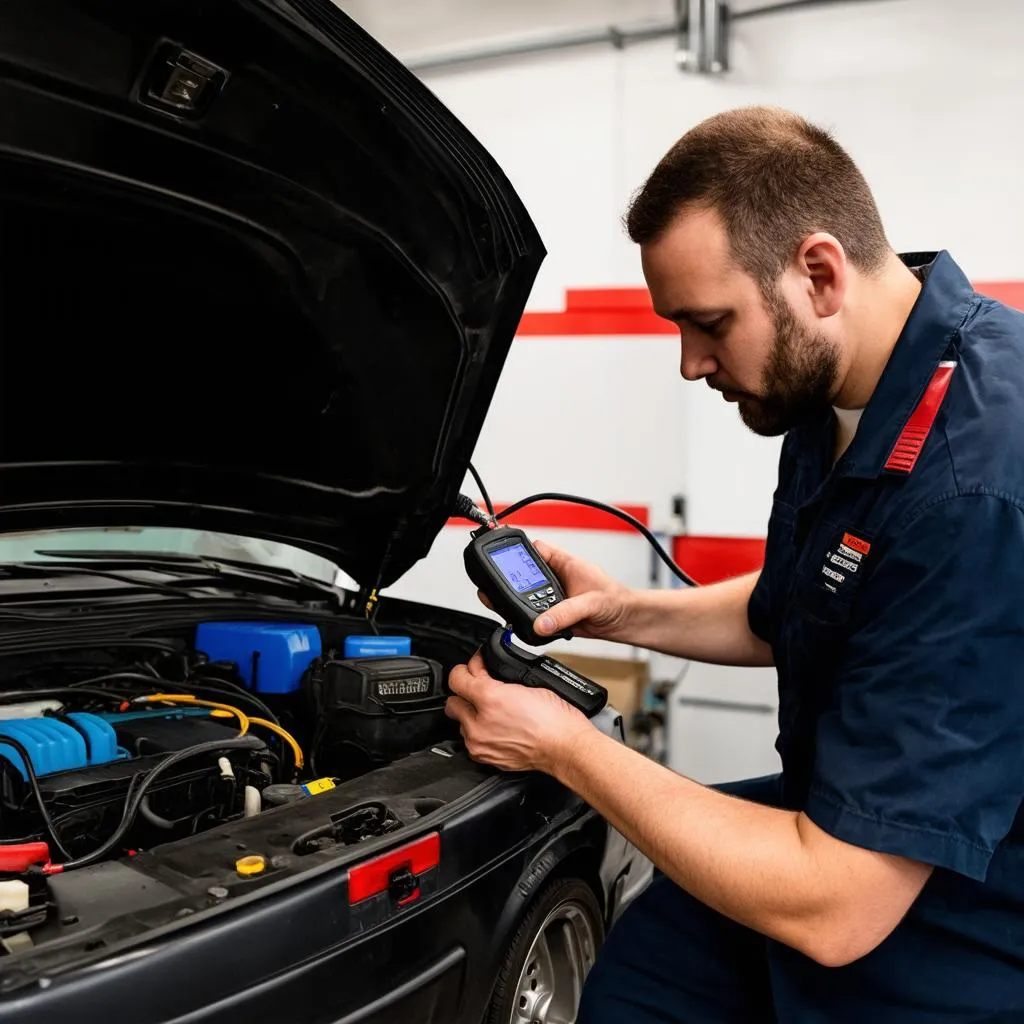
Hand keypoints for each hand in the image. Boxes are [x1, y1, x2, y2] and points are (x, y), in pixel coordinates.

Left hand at [446, 651, 590, 773]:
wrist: (565, 747)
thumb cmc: (554, 719)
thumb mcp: (527, 683)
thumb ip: (496, 675)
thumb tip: (482, 669)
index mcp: (489, 698)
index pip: (456, 677)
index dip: (466, 669)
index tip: (474, 669)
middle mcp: (479, 723)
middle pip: (452, 701)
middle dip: (465, 694)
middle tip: (480, 690)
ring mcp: (479, 743)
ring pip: (460, 723)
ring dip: (471, 715)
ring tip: (492, 712)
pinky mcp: (484, 758)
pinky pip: (470, 741)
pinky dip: (479, 733)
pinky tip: (495, 727)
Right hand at [478, 539, 632, 641]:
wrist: (623, 622)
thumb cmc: (615, 600)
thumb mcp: (590, 603)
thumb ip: (564, 613)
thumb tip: (541, 622)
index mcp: (564, 564)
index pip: (536, 550)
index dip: (520, 553)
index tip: (506, 561)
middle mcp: (556, 578)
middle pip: (525, 574)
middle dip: (514, 583)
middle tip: (502, 592)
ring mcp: (553, 597)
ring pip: (526, 597)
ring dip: (521, 605)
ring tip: (513, 611)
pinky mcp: (553, 615)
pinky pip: (534, 618)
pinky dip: (530, 624)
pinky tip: (529, 628)